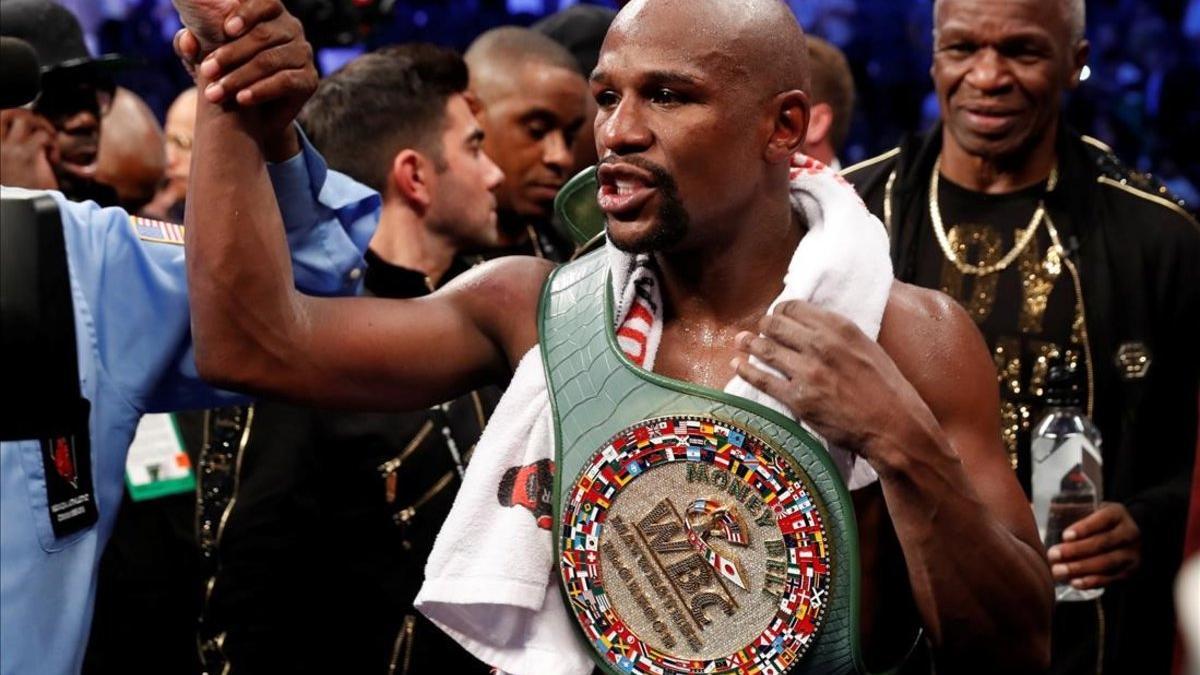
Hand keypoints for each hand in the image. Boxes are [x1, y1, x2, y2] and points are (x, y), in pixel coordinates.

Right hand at [0, 109, 57, 189]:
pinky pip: (44, 136)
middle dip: (26, 115)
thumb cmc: (17, 193)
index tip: (25, 129)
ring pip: (26, 118)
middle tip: (38, 129)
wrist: (23, 211)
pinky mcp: (29, 156)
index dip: (11, 119)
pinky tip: (52, 158)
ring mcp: (11, 149)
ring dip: (41, 126)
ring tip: (47, 140)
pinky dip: (52, 144)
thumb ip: (9, 151)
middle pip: (8, 112)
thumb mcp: (7, 168)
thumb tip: (20, 138)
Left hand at [174, 0, 313, 158]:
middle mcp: (292, 29)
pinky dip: (261, 90)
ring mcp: (304, 54)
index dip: (247, 13)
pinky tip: (242, 99)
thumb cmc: (228, 75)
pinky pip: (285, 81)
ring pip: (271, 60)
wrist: (252, 116)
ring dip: (239, 77)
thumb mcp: (205, 58)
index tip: (226, 30)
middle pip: (263, 35)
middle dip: (230, 54)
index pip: (265, 2)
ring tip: (216, 93)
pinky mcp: (310, 79)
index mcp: (270, 14)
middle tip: (205, 71)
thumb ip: (192, 46)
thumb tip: (186, 40)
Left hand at [730, 299, 932, 462]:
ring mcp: (808, 372)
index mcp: (841, 328)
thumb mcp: (867, 348)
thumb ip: (839, 335)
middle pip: (776, 325)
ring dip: (749, 343)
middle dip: (763, 324)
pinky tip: (737, 365)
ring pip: (765, 349)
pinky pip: (763, 380)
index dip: (781, 311)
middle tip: (759, 328)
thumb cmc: (887, 389)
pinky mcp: (799, 399)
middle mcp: (822, 345)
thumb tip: (812, 327)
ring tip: (740, 340)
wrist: (895, 427)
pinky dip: (745, 371)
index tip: (777, 316)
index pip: (796, 308)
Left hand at [1047, 501, 1140, 589]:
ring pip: (1107, 563)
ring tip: (1058, 571)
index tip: (1065, 536)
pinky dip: (1092, 582)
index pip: (1103, 519)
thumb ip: (1069, 508)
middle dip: (1076, 551)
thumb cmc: (1098, 521)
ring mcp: (1132, 554)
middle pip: (1103, 543)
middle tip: (1053, 555)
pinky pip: (1111, 579)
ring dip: (1080, 568)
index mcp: (1117, 513)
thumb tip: (1030, 507)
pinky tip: (1074, 582)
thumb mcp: (1091, 508)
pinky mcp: (1129, 571)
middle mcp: (1129, 533)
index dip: (1084, 528)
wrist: (1130, 534)